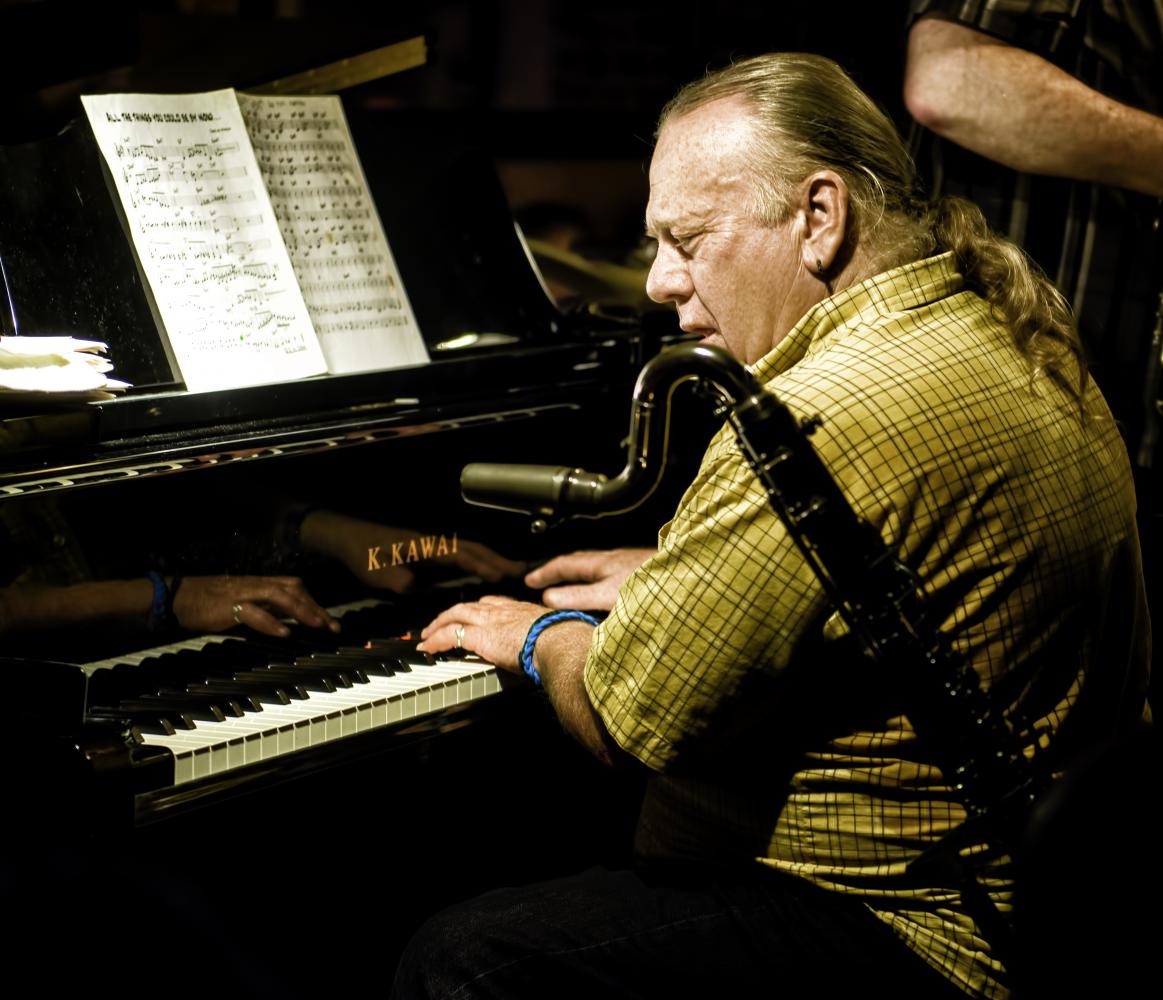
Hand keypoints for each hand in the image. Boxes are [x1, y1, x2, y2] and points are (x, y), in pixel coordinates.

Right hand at [172, 575, 338, 636]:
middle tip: (332, 626)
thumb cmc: (208, 603)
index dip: (314, 603)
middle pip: (293, 590)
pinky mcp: (228, 605)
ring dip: (300, 610)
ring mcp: (242, 593)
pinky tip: (284, 632)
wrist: (176, 597)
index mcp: (259, 583)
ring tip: (316, 625)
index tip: (330, 621)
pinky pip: (253, 612)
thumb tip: (287, 621)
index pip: (295, 588)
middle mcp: (255, 584)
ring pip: (278, 596)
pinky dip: (270, 622)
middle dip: (315, 607)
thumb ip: (264, 609)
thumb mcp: (242, 604)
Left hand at [300, 510, 526, 592]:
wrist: (348, 537)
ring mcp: (433, 545)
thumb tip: (423, 590)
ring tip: (511, 570)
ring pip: (470, 550)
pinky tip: (482, 570)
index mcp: (429, 548)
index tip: (509, 575)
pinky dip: (477, 561)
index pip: (466, 556)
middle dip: (500, 560)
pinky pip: (460, 555)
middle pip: (475, 550)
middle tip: (524, 571)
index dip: (489, 566)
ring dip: (491, 559)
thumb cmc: (365, 555)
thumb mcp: (384, 576)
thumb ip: (407, 585)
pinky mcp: (428, 550)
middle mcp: (436, 543)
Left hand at [417, 595, 549, 672]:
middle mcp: (503, 610)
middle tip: (441, 621)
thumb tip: (556, 649)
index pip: (495, 603)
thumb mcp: (555, 634)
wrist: (560, 641)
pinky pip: (449, 636)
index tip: (475, 613)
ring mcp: (490, 621)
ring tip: (427, 634)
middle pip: (470, 606)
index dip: (480, 608)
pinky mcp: (480, 636)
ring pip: (456, 615)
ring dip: (439, 624)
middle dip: (453, 613)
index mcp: (522, 610)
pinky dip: (436, 641)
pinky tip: (427, 648)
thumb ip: (548, 639)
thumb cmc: (565, 641)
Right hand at [525, 548, 654, 610]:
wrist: (691, 578)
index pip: (565, 564)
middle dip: (559, 571)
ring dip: (579, 576)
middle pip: (580, 562)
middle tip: (542, 579)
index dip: (545, 573)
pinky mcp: (643, 574)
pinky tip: (607, 593)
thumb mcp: (608, 595)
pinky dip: (598, 581)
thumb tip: (549, 598)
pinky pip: (611, 574)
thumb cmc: (653, 585)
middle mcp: (614, 560)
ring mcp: (629, 565)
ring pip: (597, 568)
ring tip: (570, 585)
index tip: (529, 580)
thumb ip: (579, 597)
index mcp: (602, 563)